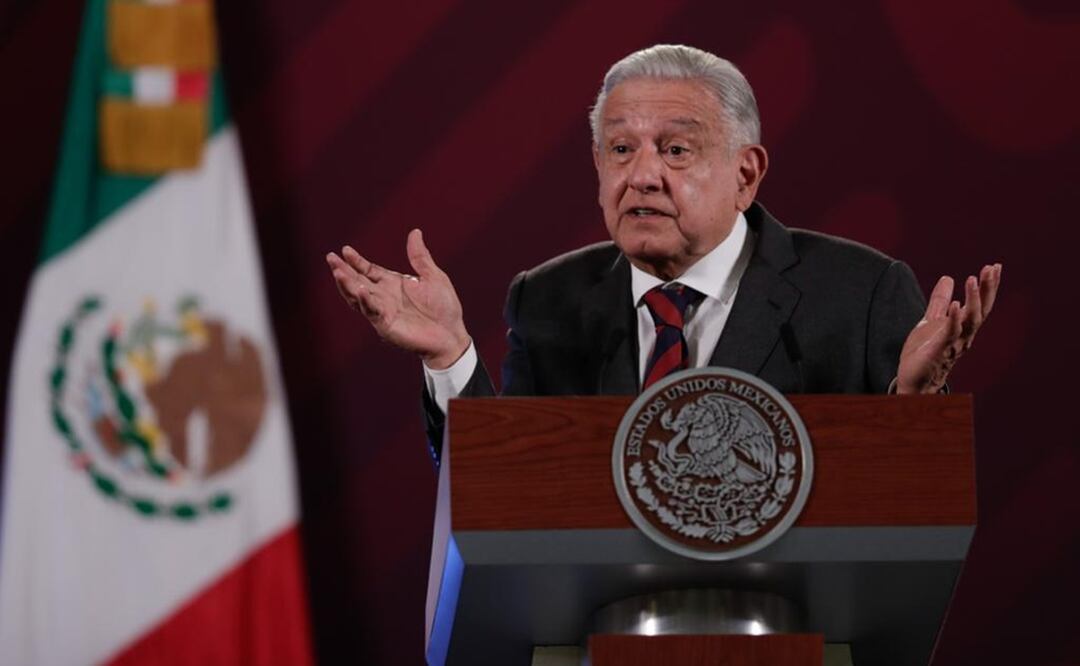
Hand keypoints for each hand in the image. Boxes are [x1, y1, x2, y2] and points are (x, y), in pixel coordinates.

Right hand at [326, 229, 470, 368]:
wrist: (452, 335)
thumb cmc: (444, 308)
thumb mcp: (433, 276)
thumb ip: (420, 257)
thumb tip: (415, 232)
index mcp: (393, 284)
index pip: (369, 270)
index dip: (356, 261)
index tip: (345, 250)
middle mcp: (384, 297)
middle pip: (357, 281)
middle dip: (343, 270)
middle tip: (330, 257)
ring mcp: (383, 311)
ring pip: (358, 296)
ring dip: (347, 285)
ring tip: (337, 272)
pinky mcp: (386, 325)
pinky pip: (372, 311)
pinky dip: (365, 301)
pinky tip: (359, 289)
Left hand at [896, 263, 1001, 393]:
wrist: (913, 380)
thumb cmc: (925, 352)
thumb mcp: (930, 320)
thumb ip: (939, 301)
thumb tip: (947, 277)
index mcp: (962, 326)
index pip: (980, 303)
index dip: (988, 286)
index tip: (995, 266)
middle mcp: (964, 335)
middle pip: (981, 309)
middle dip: (987, 289)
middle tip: (991, 268)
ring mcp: (953, 343)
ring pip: (970, 321)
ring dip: (973, 300)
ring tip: (973, 278)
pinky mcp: (939, 350)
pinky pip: (950, 334)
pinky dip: (953, 318)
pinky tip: (955, 303)